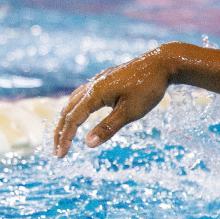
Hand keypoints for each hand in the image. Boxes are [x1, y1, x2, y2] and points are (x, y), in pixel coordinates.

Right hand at [53, 45, 177, 157]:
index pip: (73, 119)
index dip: (65, 138)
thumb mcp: (130, 112)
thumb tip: (87, 144)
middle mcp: (92, 85)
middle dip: (61, 131)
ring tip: (64, 134)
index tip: (60, 155)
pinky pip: (83, 94)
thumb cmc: (148, 89)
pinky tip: (80, 112)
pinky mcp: (105, 79)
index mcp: (95, 93)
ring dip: (67, 119)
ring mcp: (98, 80)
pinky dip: (76, 107)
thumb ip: (108, 128)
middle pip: (68, 110)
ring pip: (74, 101)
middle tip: (57, 151)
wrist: (162, 63)